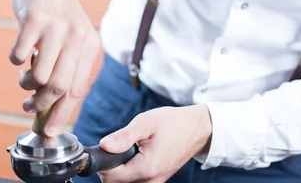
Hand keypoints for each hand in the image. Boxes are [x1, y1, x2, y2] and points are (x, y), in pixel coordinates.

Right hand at [6, 0, 100, 135]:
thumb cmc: (58, 12)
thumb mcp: (74, 37)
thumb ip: (70, 68)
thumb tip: (56, 107)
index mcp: (90, 45)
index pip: (78, 89)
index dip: (62, 114)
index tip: (49, 130)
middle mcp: (77, 37)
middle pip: (59, 87)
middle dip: (41, 104)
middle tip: (28, 105)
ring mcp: (56, 28)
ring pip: (39, 76)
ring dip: (26, 83)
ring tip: (25, 74)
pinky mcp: (33, 19)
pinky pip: (19, 56)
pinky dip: (15, 62)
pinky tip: (20, 53)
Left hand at [97, 105, 212, 182]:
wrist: (196, 129)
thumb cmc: (172, 123)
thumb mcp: (146, 123)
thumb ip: (124, 136)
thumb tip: (104, 146)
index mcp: (147, 168)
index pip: (110, 176)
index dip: (104, 161)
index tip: (108, 147)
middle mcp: (151, 181)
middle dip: (111, 165)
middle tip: (120, 145)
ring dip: (120, 169)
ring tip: (130, 149)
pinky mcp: (157, 181)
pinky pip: (135, 181)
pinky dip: (130, 170)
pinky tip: (136, 156)